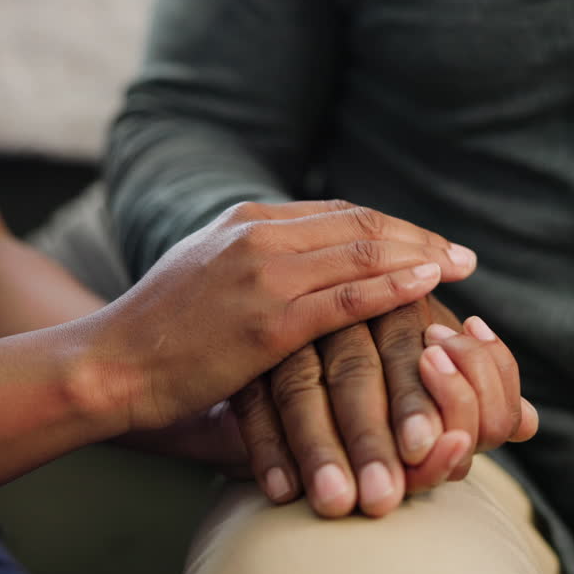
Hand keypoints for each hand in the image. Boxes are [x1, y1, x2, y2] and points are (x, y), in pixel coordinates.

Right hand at [77, 200, 477, 433]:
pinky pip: (346, 297)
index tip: (428, 242)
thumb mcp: (207, 272)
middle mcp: (258, 234)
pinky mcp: (266, 321)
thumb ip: (256, 259)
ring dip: (419, 257)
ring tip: (459, 268)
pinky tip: (426, 286)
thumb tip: (305, 265)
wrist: (110, 362)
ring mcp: (262, 274)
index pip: (338, 212)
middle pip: (360, 224)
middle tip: (463, 255)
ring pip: (361, 253)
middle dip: (418, 238)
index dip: (391, 226)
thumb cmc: (160, 331)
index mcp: (245, 218)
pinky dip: (392, 287)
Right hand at [231, 295, 536, 517]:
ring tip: (340, 504)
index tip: (430, 447)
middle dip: (372, 434)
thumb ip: (471, 391)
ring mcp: (278, 318)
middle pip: (356, 368)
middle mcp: (332, 296)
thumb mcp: (416, 356)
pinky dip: (266, 447)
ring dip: (321, 449)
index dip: (418, 397)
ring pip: (301, 387)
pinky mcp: (236, 348)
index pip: (408, 341)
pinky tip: (282, 492)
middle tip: (386, 497)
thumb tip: (528, 424)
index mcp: (382, 289)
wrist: (244, 315)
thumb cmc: (357, 346)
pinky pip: (248, 399)